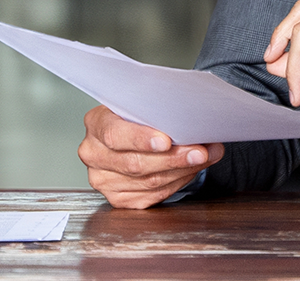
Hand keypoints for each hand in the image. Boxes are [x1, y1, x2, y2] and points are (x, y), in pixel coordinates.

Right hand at [78, 105, 223, 208]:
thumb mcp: (144, 102)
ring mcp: (103, 179)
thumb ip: (159, 109)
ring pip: (147, 182)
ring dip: (182, 170)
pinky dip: (177, 182)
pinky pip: (151, 195)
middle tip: (201, 151)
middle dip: (173, 158)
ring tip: (205, 157)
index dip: (141, 139)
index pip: (115, 134)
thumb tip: (194, 119)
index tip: (167, 141)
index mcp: (96, 123)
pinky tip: (191, 170)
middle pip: (135, 163)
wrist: (132, 130)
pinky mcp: (117, 198)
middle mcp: (93, 153)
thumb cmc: (141, 113)